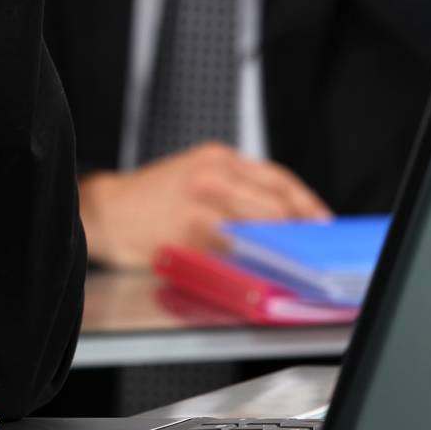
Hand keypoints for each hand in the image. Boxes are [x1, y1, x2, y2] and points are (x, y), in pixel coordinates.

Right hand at [79, 144, 330, 269]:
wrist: (106, 211)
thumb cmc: (152, 199)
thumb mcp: (194, 176)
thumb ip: (233, 190)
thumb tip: (280, 219)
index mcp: (217, 158)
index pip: (277, 178)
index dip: (306, 202)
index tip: (324, 223)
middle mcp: (213, 174)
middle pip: (275, 202)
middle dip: (300, 228)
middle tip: (314, 249)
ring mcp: (202, 202)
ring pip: (259, 226)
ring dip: (280, 247)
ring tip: (293, 262)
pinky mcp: (191, 230)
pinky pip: (234, 249)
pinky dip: (251, 260)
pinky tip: (259, 271)